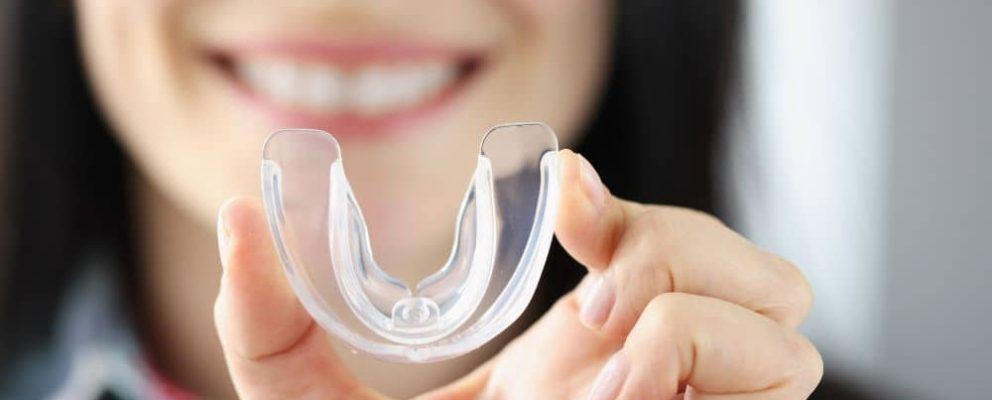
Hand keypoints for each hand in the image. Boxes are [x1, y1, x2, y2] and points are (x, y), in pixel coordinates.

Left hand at [214, 150, 821, 398]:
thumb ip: (275, 332)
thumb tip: (241, 215)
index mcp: (577, 362)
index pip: (654, 248)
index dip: (620, 204)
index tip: (560, 194)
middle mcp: (658, 384)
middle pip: (739, 257)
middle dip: (667, 246)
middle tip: (580, 309)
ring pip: (783, 302)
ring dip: (683, 300)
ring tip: (598, 356)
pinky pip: (780, 363)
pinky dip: (700, 351)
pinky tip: (624, 394)